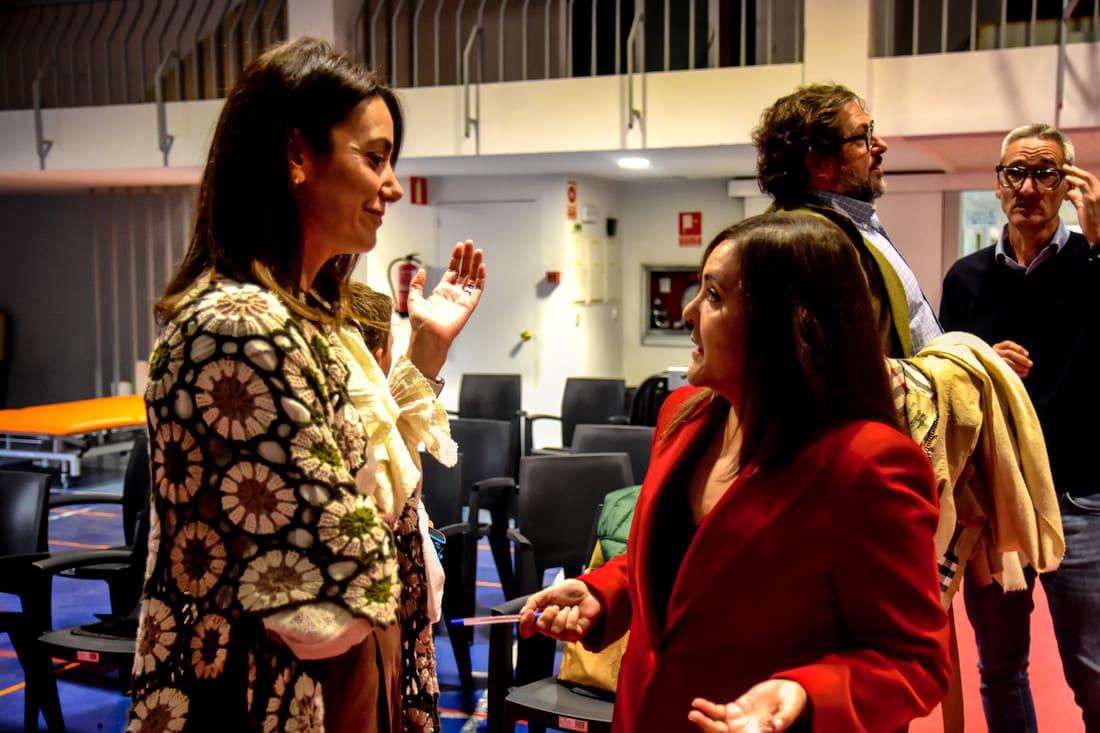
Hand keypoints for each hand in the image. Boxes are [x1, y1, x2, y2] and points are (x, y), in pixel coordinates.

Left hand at [405, 240, 485, 378]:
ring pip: (472, 278)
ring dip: (475, 264)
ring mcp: (462, 299)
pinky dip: (480, 278)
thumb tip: (421, 270)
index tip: (459, 246)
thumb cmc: (420, 322)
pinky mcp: (469, 305)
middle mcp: (454, 293)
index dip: (456, 258)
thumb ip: (416, 284)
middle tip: (470, 243)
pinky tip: (481, 266)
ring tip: (477, 250)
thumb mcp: (414, 298)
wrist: (428, 334)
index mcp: (442, 291)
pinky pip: (478, 289)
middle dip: (467, 257)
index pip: (452, 270)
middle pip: (464, 271)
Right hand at [518, 579, 601, 641]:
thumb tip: (522, 613)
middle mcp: (550, 628)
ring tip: (568, 608)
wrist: (588, 590)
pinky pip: (569, 630)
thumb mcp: (547, 593)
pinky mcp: (575, 634)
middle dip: (549, 613)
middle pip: (541, 628)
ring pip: (555, 630)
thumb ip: (533, 602)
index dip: (525, 623)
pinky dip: (572, 617)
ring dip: (562, 614)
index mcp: (542, 618)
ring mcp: (563, 633)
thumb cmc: (570, 592)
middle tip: (556, 605)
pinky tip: (575, 611)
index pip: (527, 629)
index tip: (528, 613)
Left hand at [687, 680, 807, 732]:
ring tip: (693, 713)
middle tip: (695, 718)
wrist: (788, 692)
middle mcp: (746, 731)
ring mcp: (738, 721)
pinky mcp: (734, 709)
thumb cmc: (793, 702)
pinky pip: (717, 712)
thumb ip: (784, 719)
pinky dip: (707, 708)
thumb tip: (776, 727)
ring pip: (716, 725)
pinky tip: (697, 703)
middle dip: (708, 729)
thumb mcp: (791, 709)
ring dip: (704, 721)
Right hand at [992, 339, 1031, 377]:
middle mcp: (993, 352)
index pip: (1008, 344)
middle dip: (1021, 359)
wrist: (987, 373)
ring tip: (1026, 370)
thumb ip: (1015, 354)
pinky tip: (1022, 374)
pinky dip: (1015, 372)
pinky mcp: (991, 368)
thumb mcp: (1006, 356)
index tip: (1027, 355)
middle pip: (1008, 353)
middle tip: (1030, 364)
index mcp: (997, 346)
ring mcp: (991, 360)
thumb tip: (1026, 357)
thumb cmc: (1001, 363)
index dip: (1019, 349)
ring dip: (1018, 366)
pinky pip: (1005, 369)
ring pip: (1006, 361)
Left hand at [1063, 164, 1099, 244]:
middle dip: (1076, 170)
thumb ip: (1077, 199)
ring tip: (1065, 169)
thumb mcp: (1082, 208)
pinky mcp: (1092, 200)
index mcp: (1097, 193)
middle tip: (1065, 166)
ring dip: (1075, 172)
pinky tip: (1068, 179)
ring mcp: (1097, 195)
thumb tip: (1069, 192)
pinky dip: (1075, 181)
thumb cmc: (1091, 221)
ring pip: (1087, 179)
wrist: (1098, 233)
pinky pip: (1083, 187)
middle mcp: (1099, 192)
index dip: (1079, 174)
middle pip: (1088, 176)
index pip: (1088, 180)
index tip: (1068, 171)